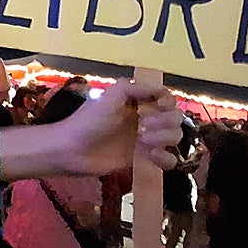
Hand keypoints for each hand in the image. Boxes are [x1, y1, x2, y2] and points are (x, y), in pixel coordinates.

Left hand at [54, 82, 182, 174]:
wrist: (73, 151)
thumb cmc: (88, 121)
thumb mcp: (108, 97)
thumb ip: (132, 88)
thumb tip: (159, 89)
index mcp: (136, 102)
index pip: (165, 98)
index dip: (167, 101)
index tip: (160, 105)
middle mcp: (144, 119)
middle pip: (174, 117)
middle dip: (165, 120)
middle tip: (144, 125)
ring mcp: (145, 139)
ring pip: (174, 137)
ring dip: (165, 137)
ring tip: (143, 141)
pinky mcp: (144, 159)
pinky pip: (168, 159)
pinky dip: (165, 158)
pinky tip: (150, 156)